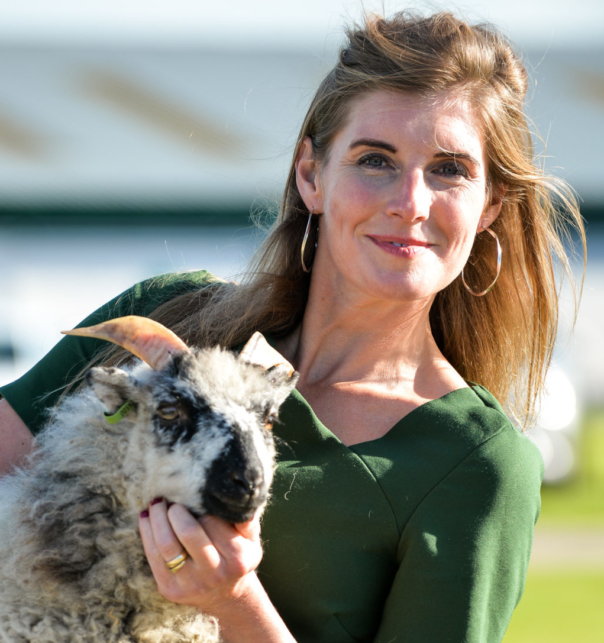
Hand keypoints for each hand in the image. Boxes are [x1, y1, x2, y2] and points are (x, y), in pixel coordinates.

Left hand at [138, 499, 262, 612]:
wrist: (225, 595)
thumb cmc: (237, 556)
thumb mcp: (251, 539)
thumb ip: (247, 519)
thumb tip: (239, 497)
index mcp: (237, 558)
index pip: (213, 522)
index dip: (201, 506)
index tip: (194, 494)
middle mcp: (214, 573)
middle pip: (188, 533)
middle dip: (176, 510)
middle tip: (171, 497)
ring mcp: (190, 583)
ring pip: (166, 544)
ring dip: (157, 518)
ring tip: (157, 502)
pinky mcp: (169, 589)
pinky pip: (152, 556)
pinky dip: (146, 532)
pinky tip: (146, 517)